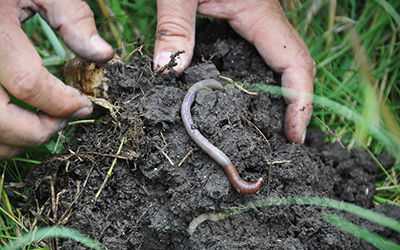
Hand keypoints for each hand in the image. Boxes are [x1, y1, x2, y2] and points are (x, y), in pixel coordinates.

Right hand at [0, 0, 113, 158]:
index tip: (84, 106)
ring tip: (44, 124)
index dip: (63, 102)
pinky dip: (2, 136)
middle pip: (0, 120)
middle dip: (38, 131)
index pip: (28, 83)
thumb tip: (104, 55)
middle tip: (63, 121)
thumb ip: (72, 18)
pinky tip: (20, 122)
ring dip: (17, 140)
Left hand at [153, 0, 315, 143]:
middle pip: (296, 66)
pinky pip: (264, 54)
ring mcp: (258, 19)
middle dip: (298, 104)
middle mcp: (266, 18)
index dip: (300, 101)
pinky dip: (267, 80)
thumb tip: (167, 69)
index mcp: (259, 12)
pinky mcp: (245, 19)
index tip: (295, 135)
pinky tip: (253, 97)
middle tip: (288, 139)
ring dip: (286, 95)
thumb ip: (174, 24)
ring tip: (277, 126)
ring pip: (283, 62)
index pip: (294, 62)